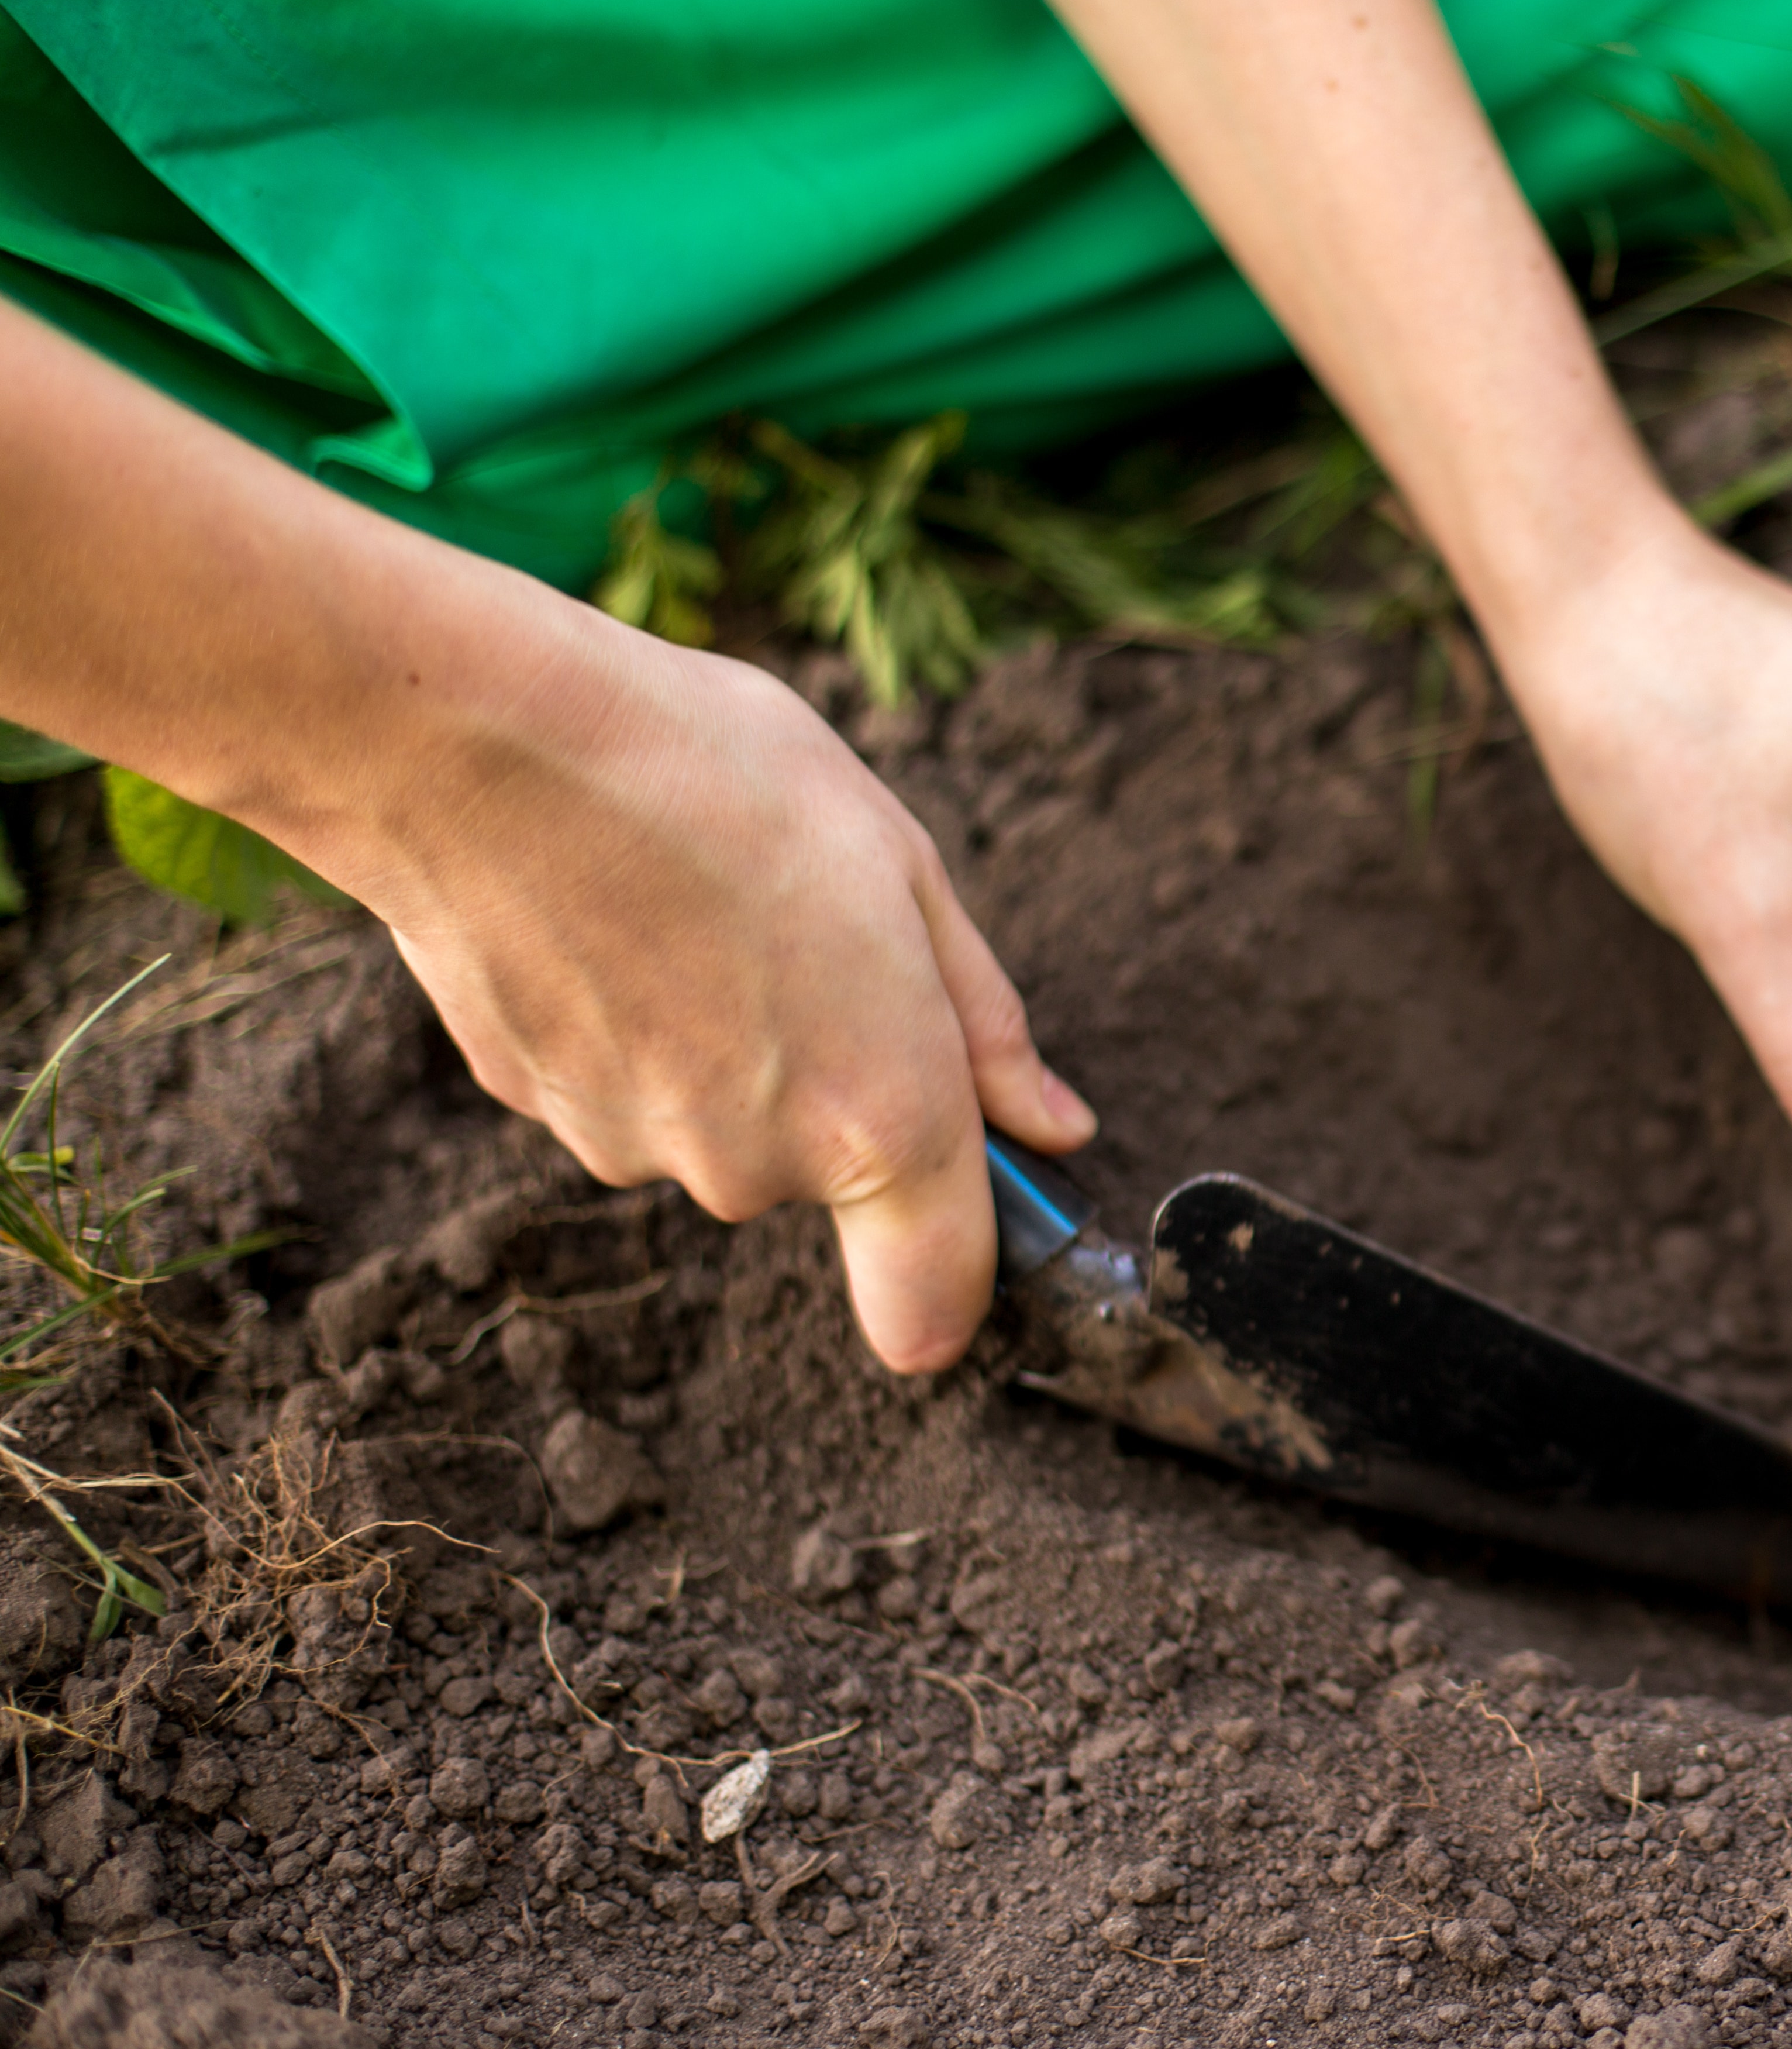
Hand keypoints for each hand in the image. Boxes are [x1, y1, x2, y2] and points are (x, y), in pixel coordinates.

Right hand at [302, 611, 1094, 1370]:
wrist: (482, 742)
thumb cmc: (715, 776)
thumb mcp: (904, 867)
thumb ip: (986, 1026)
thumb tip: (1052, 1130)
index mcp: (882, 1116)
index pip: (934, 1306)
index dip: (961, 1273)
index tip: (967, 1199)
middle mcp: (760, 1168)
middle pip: (825, 1171)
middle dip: (831, 1076)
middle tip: (799, 931)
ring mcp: (640, 1149)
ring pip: (719, 1121)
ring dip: (726, 1041)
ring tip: (693, 903)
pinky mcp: (541, 1113)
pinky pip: (625, 1087)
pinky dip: (631, 1020)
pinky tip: (610, 914)